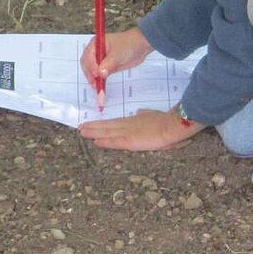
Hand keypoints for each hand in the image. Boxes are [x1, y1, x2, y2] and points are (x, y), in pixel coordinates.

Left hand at [79, 108, 203, 150]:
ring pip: (107, 132)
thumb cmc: (167, 121)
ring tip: (82, 132)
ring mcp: (128, 132)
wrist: (172, 125)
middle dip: (94, 127)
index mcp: (134, 120)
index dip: (102, 124)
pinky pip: (114, 141)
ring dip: (94, 132)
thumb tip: (140, 111)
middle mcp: (128, 125)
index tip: (92, 123)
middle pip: (107, 126)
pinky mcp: (131, 141)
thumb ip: (146, 113)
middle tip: (80, 127)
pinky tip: (95, 142)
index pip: (114, 122)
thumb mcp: (155, 114)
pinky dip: (104, 141)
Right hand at [81, 27, 153, 93]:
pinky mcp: (107, 67)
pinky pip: (100, 75)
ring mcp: (101, 60)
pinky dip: (100, 81)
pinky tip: (101, 88)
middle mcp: (96, 52)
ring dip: (94, 80)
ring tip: (99, 88)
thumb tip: (100, 73)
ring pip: (92, 72)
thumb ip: (109, 63)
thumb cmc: (129, 44)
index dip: (91, 67)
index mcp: (95, 44)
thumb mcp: (118, 53)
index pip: (87, 58)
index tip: (97, 75)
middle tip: (96, 84)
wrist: (141, 46)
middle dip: (90, 75)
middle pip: (87, 65)